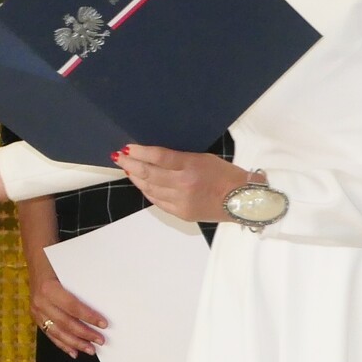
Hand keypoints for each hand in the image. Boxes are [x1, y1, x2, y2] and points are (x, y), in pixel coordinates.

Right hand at [26, 244, 108, 355]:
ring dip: (75, 343)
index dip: (89, 317)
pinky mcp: (35, 315)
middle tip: (100, 341)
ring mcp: (36, 310)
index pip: (73, 307)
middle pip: (66, 323)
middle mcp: (40, 301)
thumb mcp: (68, 267)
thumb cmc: (56, 260)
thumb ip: (82, 282)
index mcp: (49, 288)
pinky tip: (73, 351)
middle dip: (84, 334)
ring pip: (57, 332)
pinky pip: (49, 333)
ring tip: (90, 350)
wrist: (36, 257)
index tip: (104, 324)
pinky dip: (62, 343)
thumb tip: (104, 297)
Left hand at [114, 146, 247, 222]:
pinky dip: (148, 192)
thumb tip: (154, 156)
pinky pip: (158, 201)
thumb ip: (179, 158)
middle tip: (119, 157)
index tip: (127, 148)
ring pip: (151, 189)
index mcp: (192, 166)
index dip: (140, 152)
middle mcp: (184, 184)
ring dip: (137, 178)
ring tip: (129, 169)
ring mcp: (181, 201)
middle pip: (150, 174)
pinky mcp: (182, 213)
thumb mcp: (204, 158)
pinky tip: (142, 184)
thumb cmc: (225, 174)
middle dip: (131, 164)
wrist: (243, 200)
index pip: (159, 157)